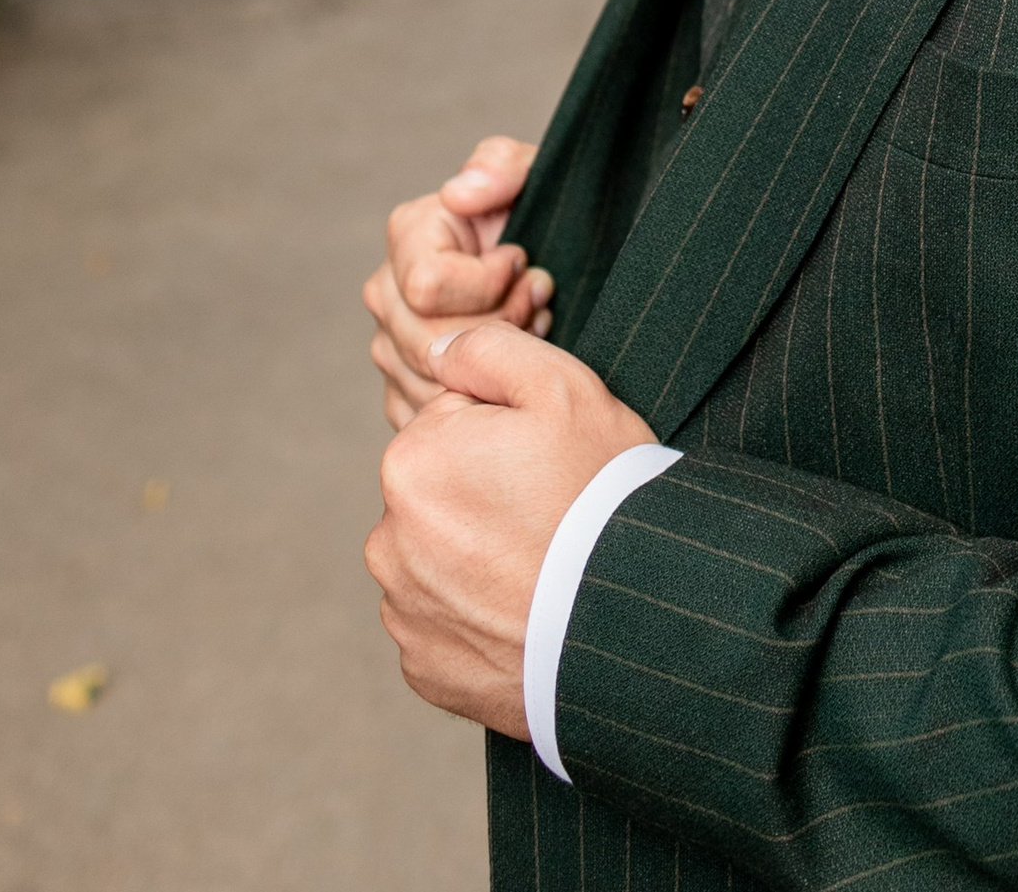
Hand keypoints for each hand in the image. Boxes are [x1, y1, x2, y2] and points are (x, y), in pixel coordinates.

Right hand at [364, 135, 551, 433]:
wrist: (551, 266)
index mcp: (408, 234)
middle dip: (499, 327)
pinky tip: (509, 366)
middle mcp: (386, 292)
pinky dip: (483, 399)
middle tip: (538, 302)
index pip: (427, 287)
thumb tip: (458, 194)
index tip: (523, 263)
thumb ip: (503, 165)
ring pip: (434, 386)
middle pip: (430, 343)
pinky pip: (436, 419)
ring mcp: (391, 347)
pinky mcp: (406, 392)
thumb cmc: (540, 214)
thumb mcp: (535, 173)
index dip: (489, 283)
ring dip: (495, 365)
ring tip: (530, 327)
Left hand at [366, 321, 656, 739]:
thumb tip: (440, 350)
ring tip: (542, 565)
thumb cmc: (600, 496)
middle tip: (550, 513)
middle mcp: (388, 541)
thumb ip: (488, 348)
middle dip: (486, 496)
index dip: (508, 437)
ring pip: (438, 561)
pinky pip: (445, 625)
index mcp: (411, 463)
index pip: (452, 426)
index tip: (547, 463)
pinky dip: (478, 618)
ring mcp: (405, 612)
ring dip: (477, 559)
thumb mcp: (563, 388)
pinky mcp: (423, 669)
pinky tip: (525, 611)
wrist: (629, 624)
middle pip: (441, 495)